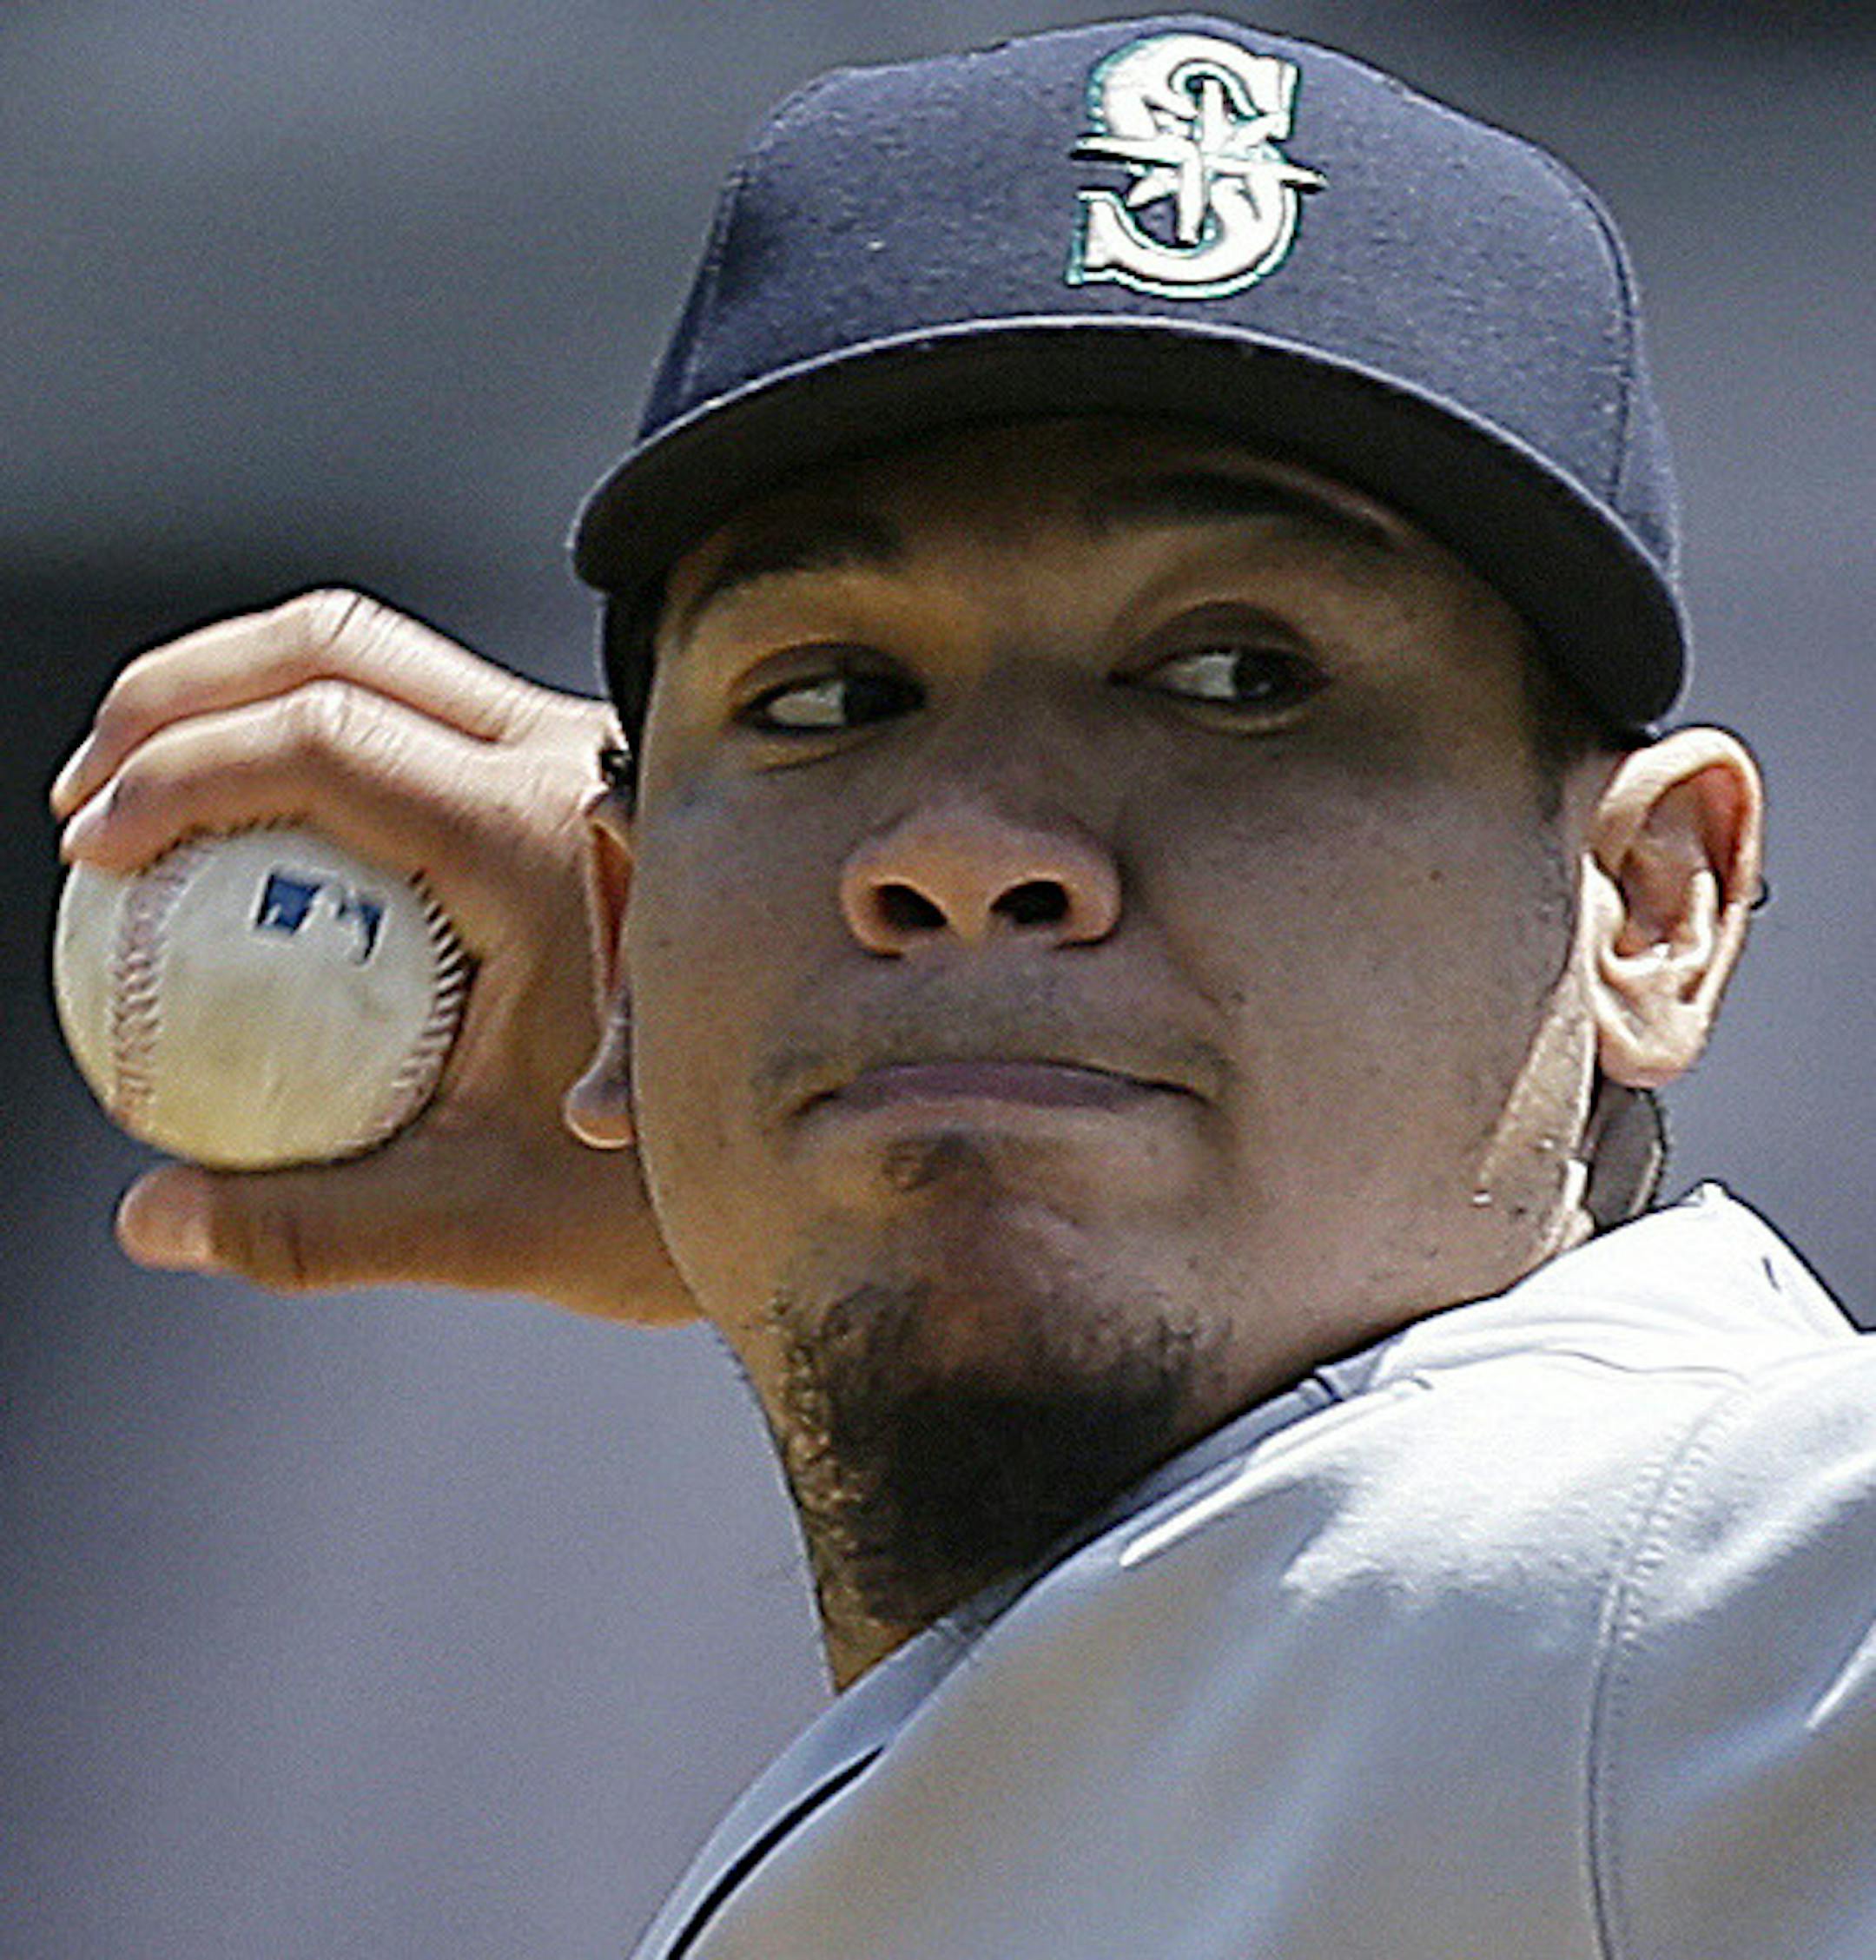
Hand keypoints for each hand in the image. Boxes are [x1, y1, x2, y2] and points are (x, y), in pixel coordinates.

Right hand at [50, 588, 695, 1324]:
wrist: (801, 1137)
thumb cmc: (664, 1185)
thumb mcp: (486, 1221)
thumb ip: (316, 1228)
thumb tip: (151, 1221)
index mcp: (539, 836)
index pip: (325, 736)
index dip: (177, 768)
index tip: (92, 848)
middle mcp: (563, 761)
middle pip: (335, 645)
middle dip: (178, 694)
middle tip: (88, 800)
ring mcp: (572, 754)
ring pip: (380, 657)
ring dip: (240, 698)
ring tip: (147, 805)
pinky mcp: (571, 775)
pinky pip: (418, 711)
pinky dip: (310, 737)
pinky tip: (257, 841)